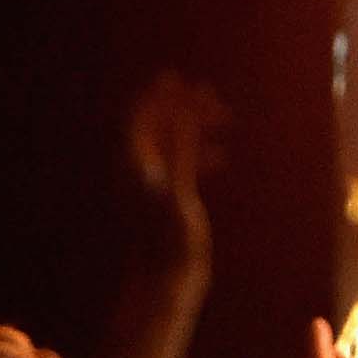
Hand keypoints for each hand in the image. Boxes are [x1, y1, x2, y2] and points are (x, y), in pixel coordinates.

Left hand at [126, 72, 226, 268]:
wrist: (168, 277)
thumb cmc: (169, 237)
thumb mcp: (177, 189)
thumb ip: (180, 149)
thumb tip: (184, 112)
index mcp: (133, 166)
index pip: (138, 118)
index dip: (157, 96)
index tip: (179, 80)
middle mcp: (138, 171)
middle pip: (155, 126)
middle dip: (181, 108)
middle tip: (209, 94)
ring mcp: (152, 183)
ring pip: (171, 143)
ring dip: (195, 128)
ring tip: (224, 118)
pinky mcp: (167, 196)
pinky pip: (180, 163)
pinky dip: (199, 153)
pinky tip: (221, 156)